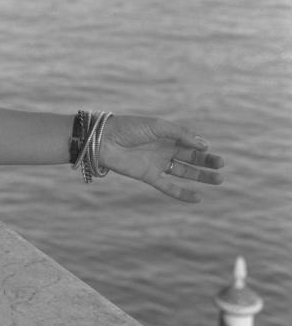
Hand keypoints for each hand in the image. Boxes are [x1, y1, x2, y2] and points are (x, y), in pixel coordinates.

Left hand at [99, 116, 224, 202]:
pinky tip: (198, 198)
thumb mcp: (157, 127)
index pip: (188, 141)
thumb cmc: (129, 128)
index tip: (209, 148)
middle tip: (221, 165)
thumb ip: (180, 134)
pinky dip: (183, 194)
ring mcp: (156, 163)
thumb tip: (204, 144)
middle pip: (190, 157)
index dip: (200, 145)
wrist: (103, 140)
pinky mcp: (148, 176)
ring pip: (184, 172)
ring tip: (220, 179)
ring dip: (201, 176)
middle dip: (206, 161)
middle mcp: (162, 149)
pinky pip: (169, 187)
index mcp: (164, 134)